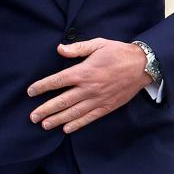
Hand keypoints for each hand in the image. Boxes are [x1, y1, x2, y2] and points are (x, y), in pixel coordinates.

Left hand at [27, 38, 150, 133]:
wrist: (143, 65)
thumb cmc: (118, 53)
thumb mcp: (98, 44)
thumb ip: (77, 48)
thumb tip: (59, 49)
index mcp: (83, 72)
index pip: (57, 81)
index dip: (42, 87)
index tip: (30, 92)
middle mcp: (88, 88)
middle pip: (62, 101)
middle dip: (45, 110)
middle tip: (32, 117)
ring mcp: (98, 99)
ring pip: (73, 112)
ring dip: (57, 120)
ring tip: (44, 125)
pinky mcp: (107, 107)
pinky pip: (89, 118)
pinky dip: (77, 124)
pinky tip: (66, 129)